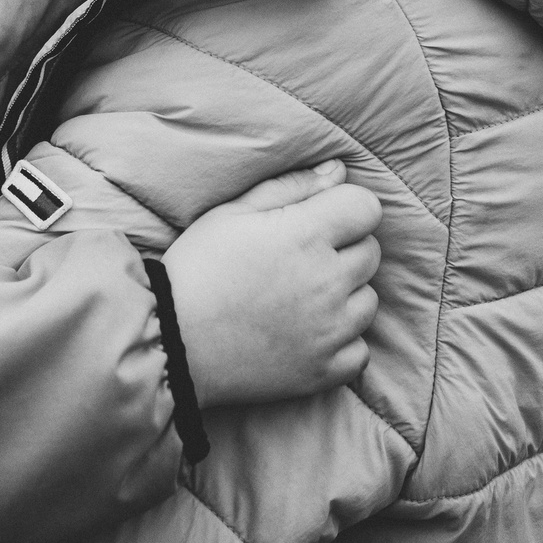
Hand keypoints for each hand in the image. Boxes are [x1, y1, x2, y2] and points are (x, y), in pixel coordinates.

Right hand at [160, 161, 382, 408]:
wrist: (172, 340)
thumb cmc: (198, 268)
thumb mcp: (232, 212)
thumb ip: (291, 186)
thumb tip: (338, 171)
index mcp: (305, 235)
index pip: (366, 208)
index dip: (346, 209)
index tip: (320, 220)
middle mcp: (327, 282)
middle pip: (370, 253)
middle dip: (343, 249)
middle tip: (299, 260)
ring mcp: (330, 331)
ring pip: (368, 301)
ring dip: (345, 296)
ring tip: (299, 298)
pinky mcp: (325, 371)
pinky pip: (359, 350)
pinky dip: (340, 342)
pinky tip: (306, 334)